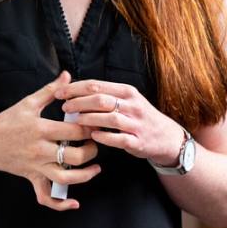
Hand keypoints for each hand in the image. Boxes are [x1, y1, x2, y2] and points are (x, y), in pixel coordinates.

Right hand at [0, 71, 100, 209]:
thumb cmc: (6, 121)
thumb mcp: (27, 103)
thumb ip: (50, 90)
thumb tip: (67, 76)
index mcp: (40, 129)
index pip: (75, 131)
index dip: (91, 128)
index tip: (97, 124)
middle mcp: (39, 150)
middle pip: (76, 156)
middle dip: (92, 150)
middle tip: (95, 143)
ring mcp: (36, 167)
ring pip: (67, 178)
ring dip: (86, 175)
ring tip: (94, 167)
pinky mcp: (32, 178)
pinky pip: (46, 197)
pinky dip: (60, 204)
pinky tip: (74, 203)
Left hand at [56, 79, 185, 165]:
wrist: (166, 137)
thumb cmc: (138, 116)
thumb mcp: (126, 99)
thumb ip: (103, 94)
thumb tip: (73, 90)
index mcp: (126, 92)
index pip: (96, 86)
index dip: (74, 88)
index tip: (59, 93)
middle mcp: (133, 105)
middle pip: (100, 100)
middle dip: (79, 102)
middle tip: (64, 107)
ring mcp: (137, 124)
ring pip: (110, 118)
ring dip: (89, 118)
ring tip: (76, 120)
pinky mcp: (139, 141)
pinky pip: (120, 139)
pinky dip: (104, 137)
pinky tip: (93, 136)